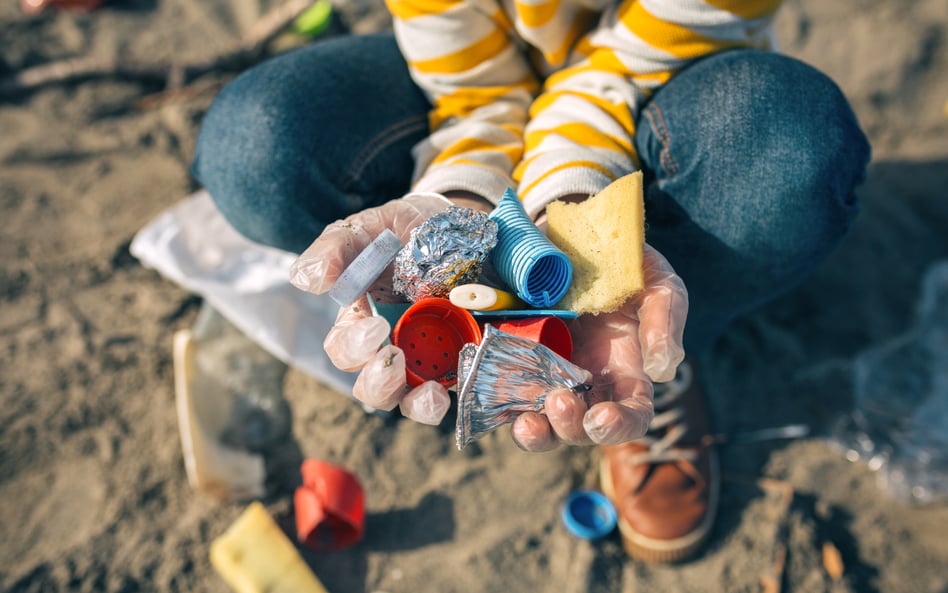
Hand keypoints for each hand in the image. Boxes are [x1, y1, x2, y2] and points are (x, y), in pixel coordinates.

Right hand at [290, 193, 455, 421]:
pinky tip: (457, 386)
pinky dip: (455, 396)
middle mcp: (391, 347)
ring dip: (415, 404)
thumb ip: (337, 248)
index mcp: (361, 320)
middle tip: (392, 359)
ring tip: (430, 394)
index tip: (375, 328)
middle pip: (372, 388)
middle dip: (378, 382)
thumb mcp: (372, 228)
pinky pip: (457, 392)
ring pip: (411, 402)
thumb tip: (306, 279)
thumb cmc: (407, 229)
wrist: (466, 224)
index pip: (343, 349)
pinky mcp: (465, 360)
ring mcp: (429, 358)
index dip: (352, 347)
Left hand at [510, 243, 687, 450]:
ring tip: (526, 422)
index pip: (630, 416)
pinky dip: (500, 403)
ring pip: (541, 422)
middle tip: (559, 401)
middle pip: (580, 429)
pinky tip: (495, 396)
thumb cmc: (625, 264)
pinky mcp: (513, 359)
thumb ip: (664, 322)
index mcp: (625, 372)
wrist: (575, 232)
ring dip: (535, 432)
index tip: (602, 417)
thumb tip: (662, 371)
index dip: (618, 426)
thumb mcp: (657, 284)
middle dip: (569, 426)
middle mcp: (585, 382)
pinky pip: (504, 393)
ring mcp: (547, 374)